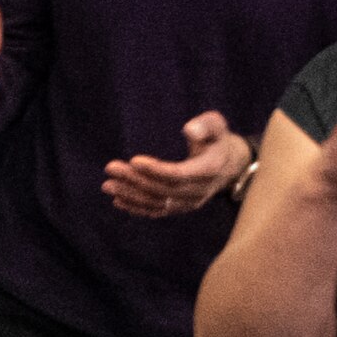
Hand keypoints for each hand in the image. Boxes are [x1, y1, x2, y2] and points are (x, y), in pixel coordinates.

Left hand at [103, 108, 251, 217]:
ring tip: (108, 185)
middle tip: (111, 168)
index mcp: (209, 169)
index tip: (134, 161)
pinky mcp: (181, 208)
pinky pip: (158, 211)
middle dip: (135, 180)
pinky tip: (118, 201)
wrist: (228, 165)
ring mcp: (190, 202)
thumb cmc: (216, 139)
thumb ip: (206, 125)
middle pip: (164, 190)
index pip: (180, 175)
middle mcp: (200, 190)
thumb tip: (189, 129)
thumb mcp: (217, 126)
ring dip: (131, 195)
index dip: (157, 170)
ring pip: (158, 203)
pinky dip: (137, 208)